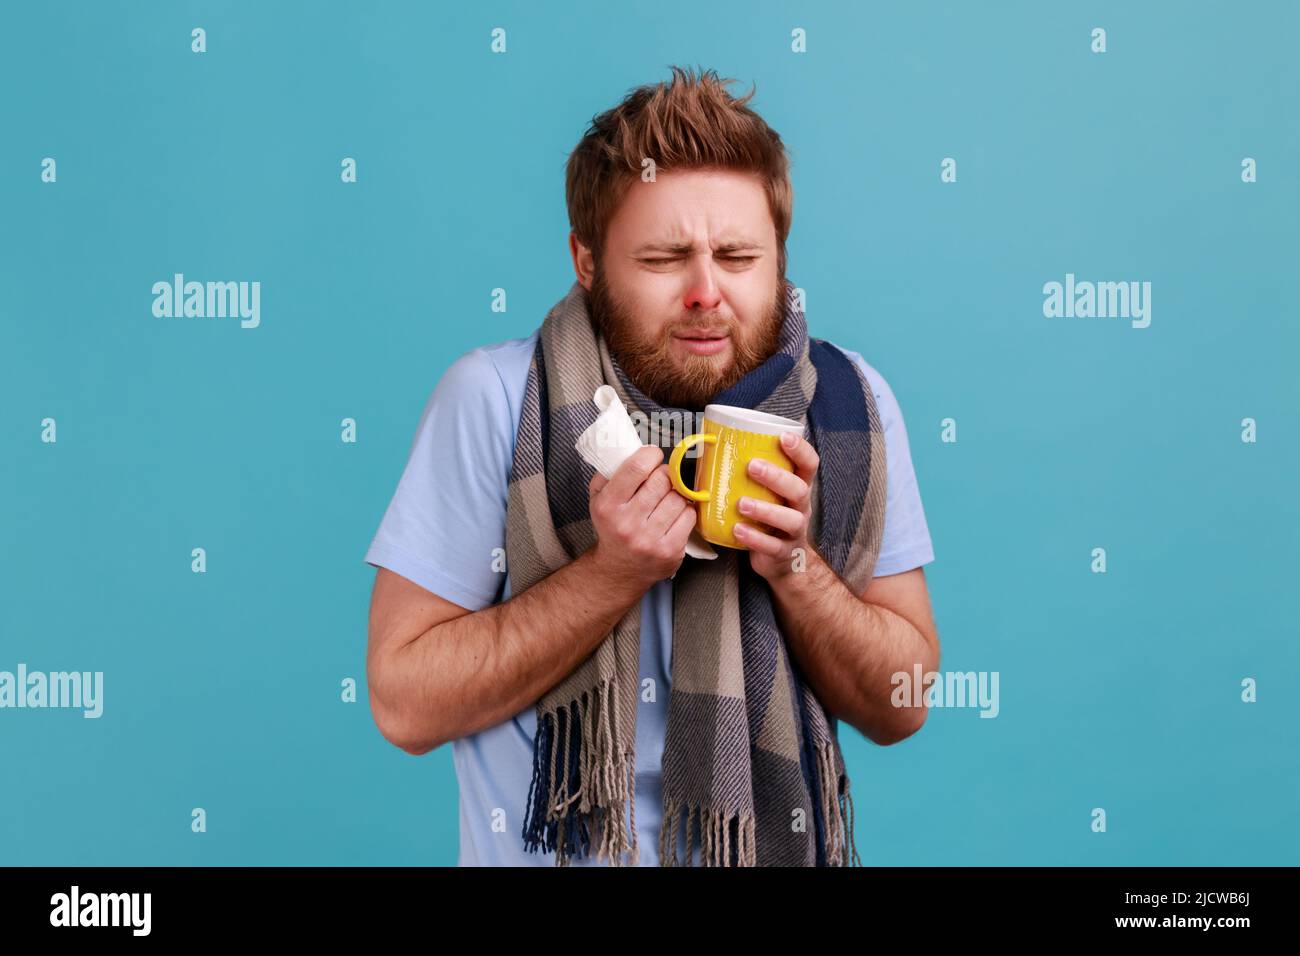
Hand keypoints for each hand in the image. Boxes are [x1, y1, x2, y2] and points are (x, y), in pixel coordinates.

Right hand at [588, 445, 695, 591]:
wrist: (619, 570)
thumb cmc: (612, 528)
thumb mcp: (598, 499)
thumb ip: (607, 473)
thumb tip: (628, 448)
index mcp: (608, 505)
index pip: (637, 467)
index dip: (651, 455)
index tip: (653, 456)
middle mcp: (627, 523)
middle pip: (662, 480)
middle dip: (665, 475)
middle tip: (661, 480)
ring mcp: (650, 538)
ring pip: (678, 497)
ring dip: (676, 495)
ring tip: (666, 501)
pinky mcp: (669, 550)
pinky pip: (689, 516)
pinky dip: (685, 512)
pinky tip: (674, 515)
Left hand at [733, 431, 816, 581]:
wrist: (783, 561)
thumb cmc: (770, 518)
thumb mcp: (769, 495)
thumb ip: (754, 476)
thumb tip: (715, 450)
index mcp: (798, 488)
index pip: (809, 464)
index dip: (800, 450)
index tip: (784, 437)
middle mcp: (801, 508)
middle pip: (799, 489)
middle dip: (777, 477)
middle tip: (752, 466)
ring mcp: (795, 532)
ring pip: (790, 519)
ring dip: (765, 510)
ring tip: (741, 504)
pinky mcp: (784, 553)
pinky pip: (772, 546)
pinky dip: (755, 538)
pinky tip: (738, 530)